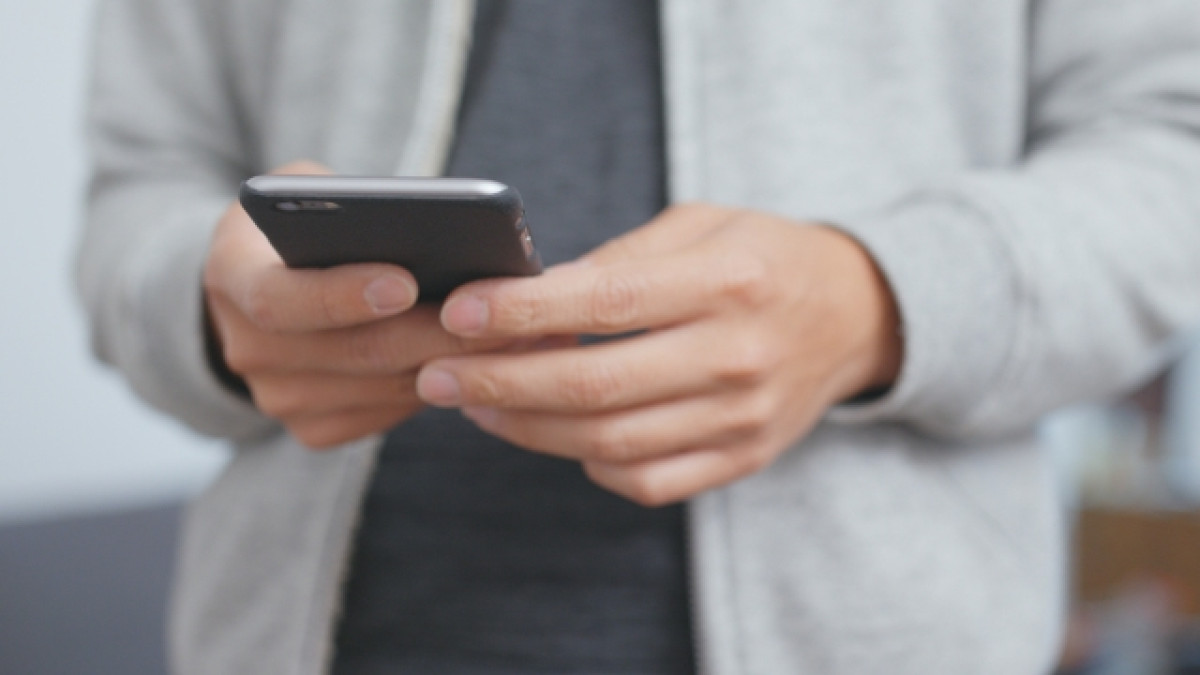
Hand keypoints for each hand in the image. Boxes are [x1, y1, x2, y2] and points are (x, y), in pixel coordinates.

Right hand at [203, 161, 507, 447]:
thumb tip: (427, 227)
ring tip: (512, 333)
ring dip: (451, 363)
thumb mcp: (304, 192)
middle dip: (432, 334)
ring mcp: (278, 398)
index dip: (343, 295)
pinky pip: (388, 413)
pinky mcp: (313, 429)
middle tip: (498, 315)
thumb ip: (346, 203)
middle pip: (352, 352)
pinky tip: (483, 359)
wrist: (258, 290)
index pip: (282, 300)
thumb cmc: (297, 228)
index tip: (406, 282)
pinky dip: (437, 386)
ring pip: (382, 388)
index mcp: (230, 278)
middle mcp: (246, 350)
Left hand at [415, 204, 901, 504]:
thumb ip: (621, 261)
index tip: (458, 312)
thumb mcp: (701, 225)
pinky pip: (648, 481)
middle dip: (500, 383)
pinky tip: (554, 432)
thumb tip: (528, 297)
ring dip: (528, 428)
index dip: (521, 312)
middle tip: (438, 376)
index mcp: (730, 282)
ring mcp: (744, 419)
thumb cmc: (762, 256)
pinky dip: (588, 464)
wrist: (853, 314)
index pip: (605, 304)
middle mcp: (739, 356)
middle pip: (595, 388)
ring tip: (478, 403)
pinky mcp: (742, 458)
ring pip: (610, 445)